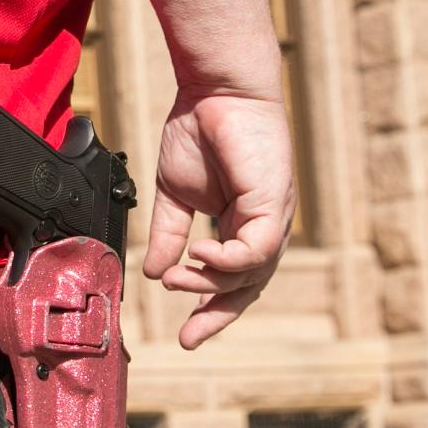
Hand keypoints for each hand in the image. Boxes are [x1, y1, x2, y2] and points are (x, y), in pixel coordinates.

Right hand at [140, 89, 295, 349]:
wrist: (212, 92)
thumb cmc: (198, 131)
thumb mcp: (175, 193)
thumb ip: (168, 234)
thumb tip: (153, 272)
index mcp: (243, 225)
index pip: (234, 280)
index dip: (211, 309)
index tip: (186, 336)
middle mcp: (264, 226)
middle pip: (249, 287)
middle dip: (218, 315)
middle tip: (189, 336)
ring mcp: (274, 216)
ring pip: (252, 274)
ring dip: (210, 283)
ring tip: (178, 279)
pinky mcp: (274, 203)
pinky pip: (256, 250)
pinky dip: (226, 259)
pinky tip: (198, 254)